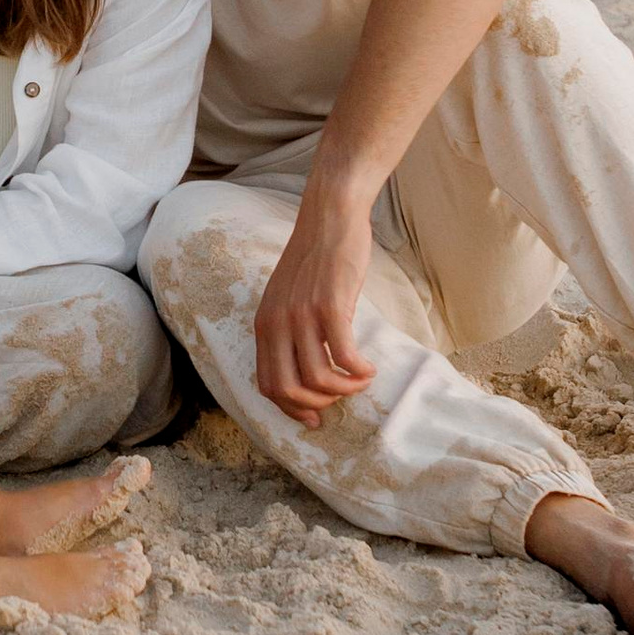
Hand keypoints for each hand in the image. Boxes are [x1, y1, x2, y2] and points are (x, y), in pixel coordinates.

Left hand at [254, 195, 378, 425]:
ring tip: (360, 381)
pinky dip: (359, 372)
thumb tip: (306, 370)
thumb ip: (289, 330)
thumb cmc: (316, 259)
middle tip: (340, 399)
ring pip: (318, 379)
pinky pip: (344, 356)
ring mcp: (302, 315)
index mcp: (264, 324)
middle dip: (317, 406)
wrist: (329, 217)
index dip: (291, 409)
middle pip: (288, 389)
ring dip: (344, 390)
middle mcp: (277, 323)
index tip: (314, 417)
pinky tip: (369, 368)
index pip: (268, 384)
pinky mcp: (330, 306)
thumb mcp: (288, 298)